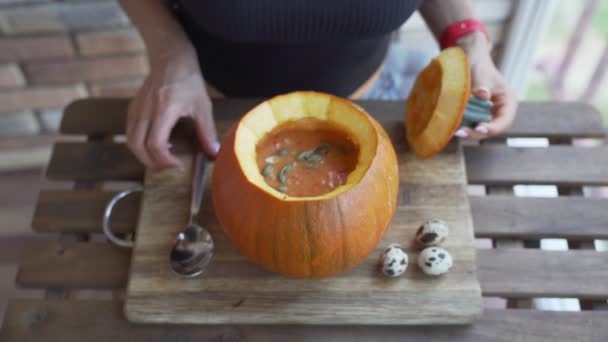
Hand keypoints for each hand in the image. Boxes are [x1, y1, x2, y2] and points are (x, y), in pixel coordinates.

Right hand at [126, 47, 219, 169]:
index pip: (155, 144)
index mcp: (164, 110)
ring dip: (143, 155)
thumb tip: (214, 152)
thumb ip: (207, 131)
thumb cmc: (188, 79)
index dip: (165, 160)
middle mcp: (146, 110)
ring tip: (161, 158)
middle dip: (151, 162)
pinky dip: (139, 143)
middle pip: (137, 146)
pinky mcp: (133, 107)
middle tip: (168, 166)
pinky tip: (155, 144)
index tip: (178, 165)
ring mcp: (136, 108)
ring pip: (130, 141)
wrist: (170, 57)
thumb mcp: (202, 105)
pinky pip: (129, 131)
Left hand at [454, 32, 517, 139]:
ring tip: (454, 130)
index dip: (492, 128)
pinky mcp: (475, 116)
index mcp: (508, 102)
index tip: (479, 128)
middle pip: (491, 130)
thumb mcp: (482, 74)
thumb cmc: (479, 65)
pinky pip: (470, 124)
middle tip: (460, 132)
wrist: (470, 61)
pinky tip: (452, 126)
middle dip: (476, 133)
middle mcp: (499, 111)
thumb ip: (482, 85)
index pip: (504, 121)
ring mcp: (487, 115)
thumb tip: (483, 95)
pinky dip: (462, 126)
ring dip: (468, 132)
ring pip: (479, 130)